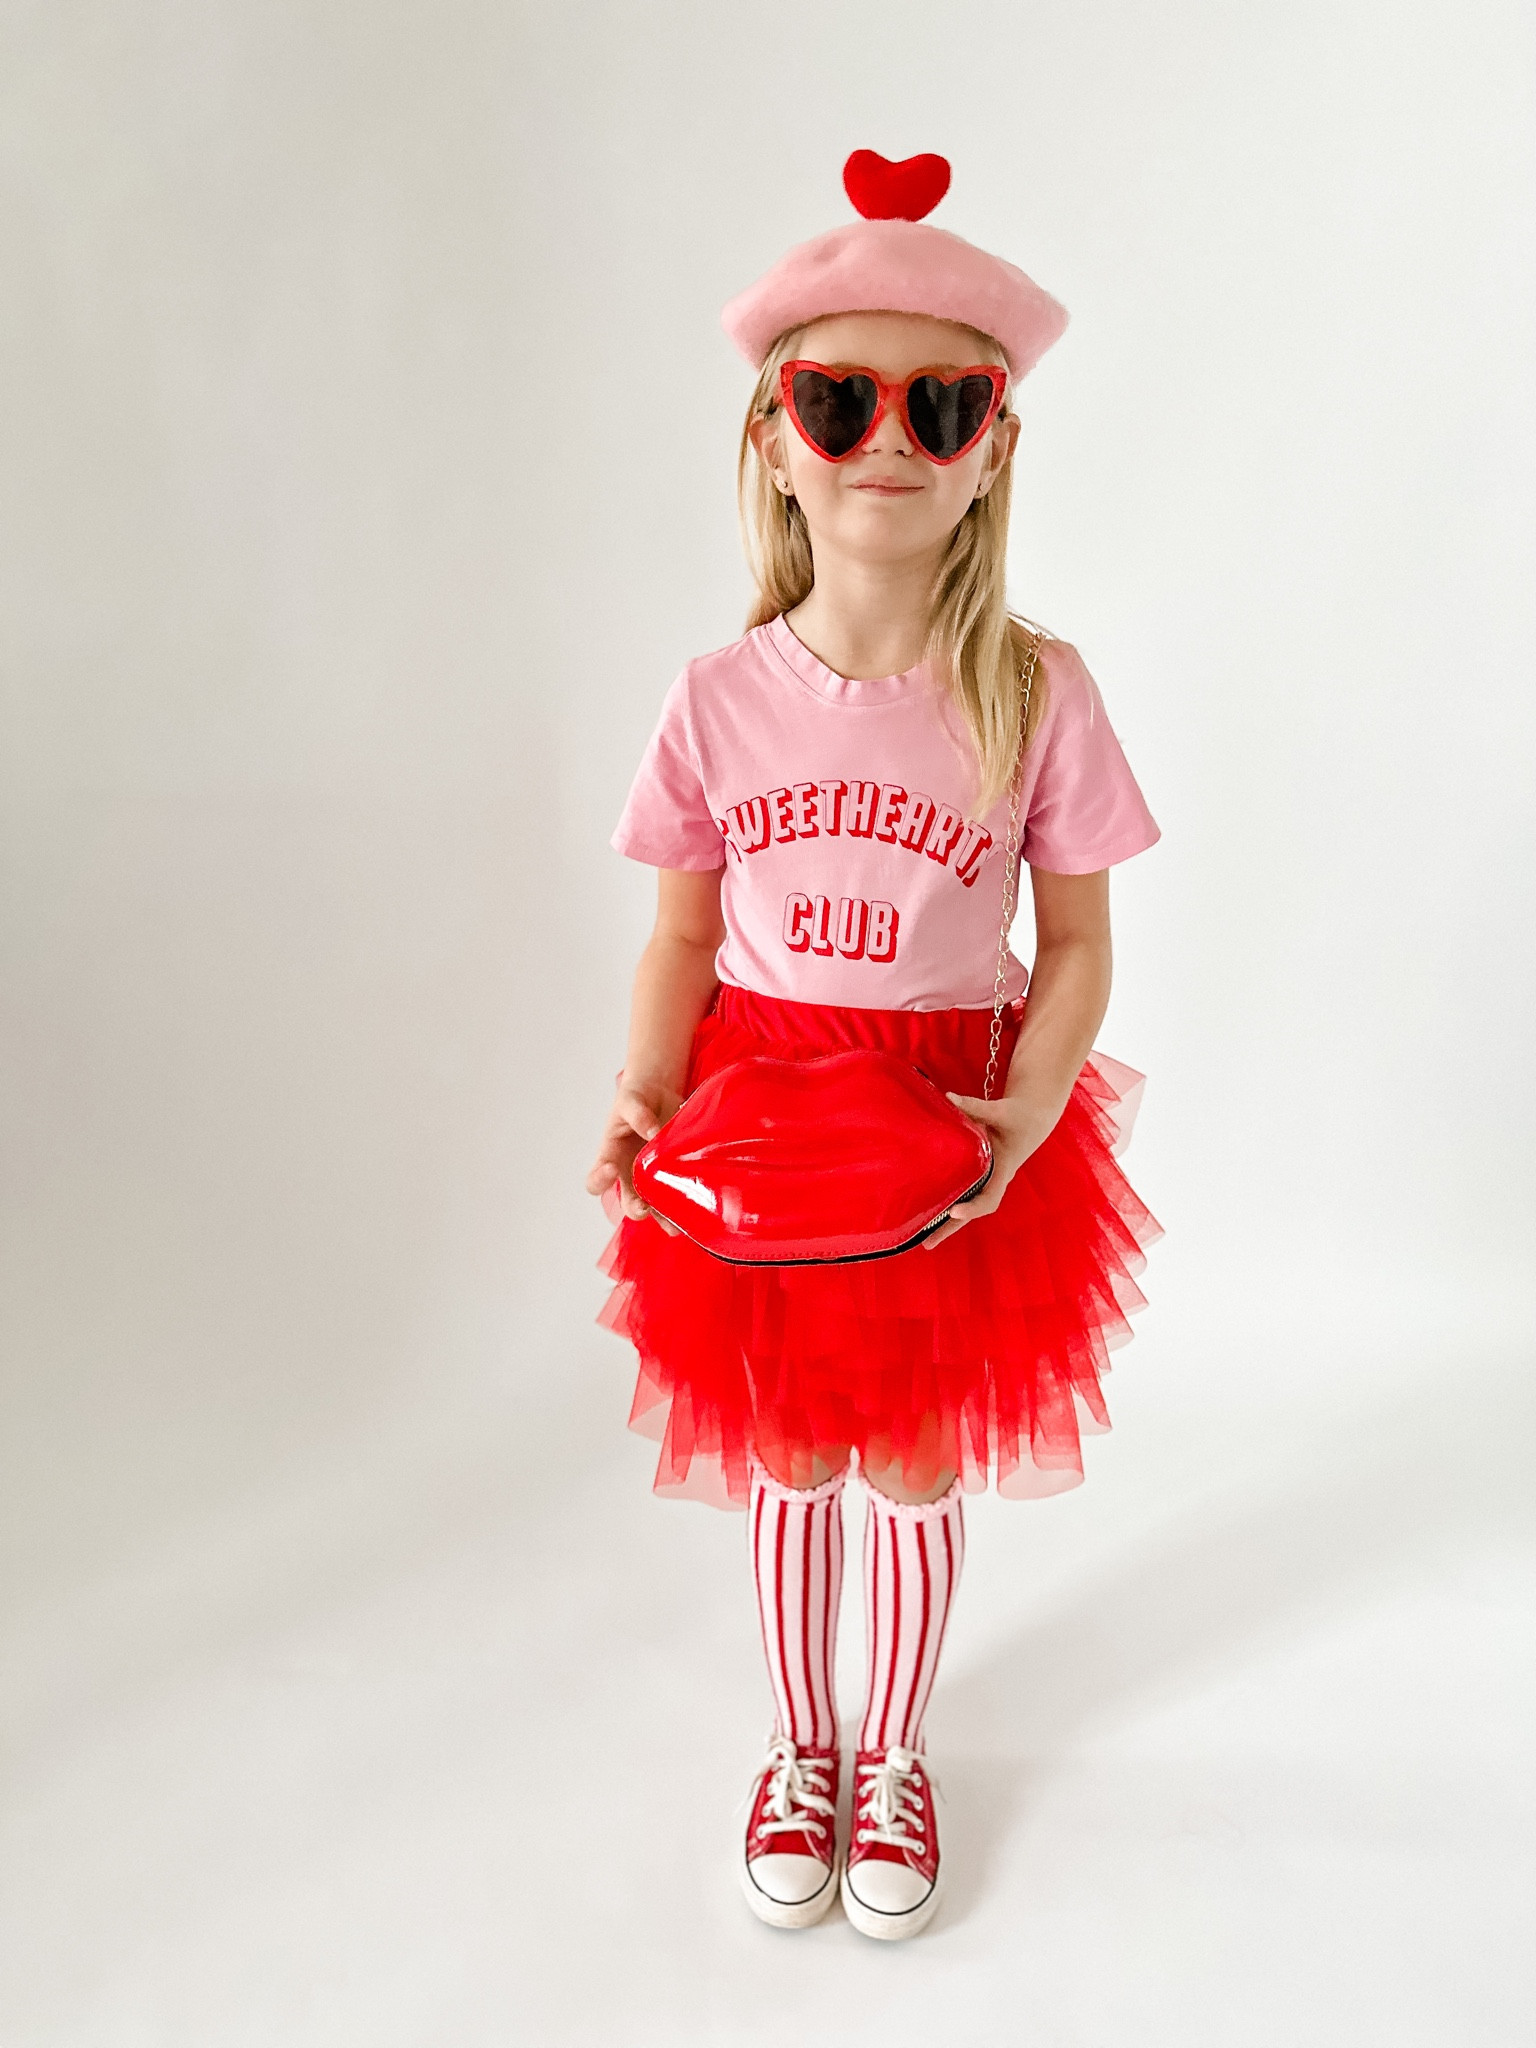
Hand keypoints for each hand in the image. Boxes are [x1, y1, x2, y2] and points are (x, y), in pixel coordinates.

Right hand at [586, 1079, 682, 1227]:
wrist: (658, 1092)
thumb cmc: (636, 1099)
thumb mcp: (631, 1101)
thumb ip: (638, 1116)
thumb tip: (652, 1132)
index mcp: (611, 1158)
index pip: (595, 1180)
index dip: (599, 1180)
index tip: (611, 1169)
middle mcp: (630, 1174)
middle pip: (627, 1202)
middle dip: (635, 1208)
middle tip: (644, 1207)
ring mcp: (653, 1177)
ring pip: (655, 1206)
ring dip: (663, 1218)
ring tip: (674, 1225)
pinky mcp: (674, 1174)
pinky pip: (676, 1195)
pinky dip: (684, 1203)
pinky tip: (695, 1206)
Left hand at [922, 1089, 1062, 1248]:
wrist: (1032, 1117)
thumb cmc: (1019, 1115)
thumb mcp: (1001, 1110)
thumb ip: (975, 1106)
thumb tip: (949, 1097)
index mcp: (1003, 1170)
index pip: (989, 1198)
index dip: (972, 1207)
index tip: (953, 1212)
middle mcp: (994, 1180)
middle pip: (972, 1211)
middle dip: (951, 1228)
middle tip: (927, 1244)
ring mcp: (986, 1179)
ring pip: (966, 1205)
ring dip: (947, 1221)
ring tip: (924, 1236)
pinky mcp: (979, 1173)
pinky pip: (962, 1193)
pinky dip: (948, 1203)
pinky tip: (929, 1208)